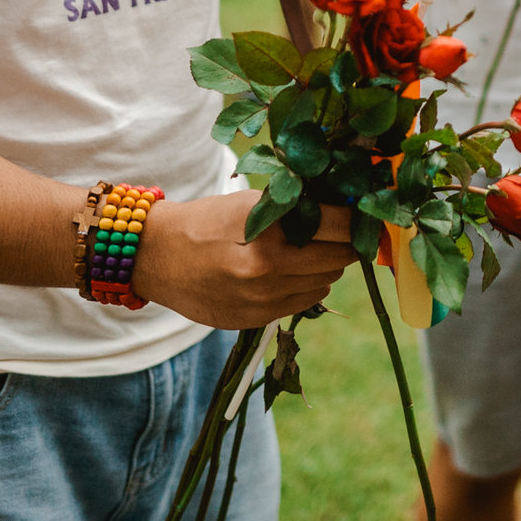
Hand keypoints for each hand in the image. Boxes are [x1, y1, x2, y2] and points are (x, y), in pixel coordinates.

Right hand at [129, 191, 355, 329]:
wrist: (157, 258)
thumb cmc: (206, 221)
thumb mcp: (250, 202)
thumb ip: (295, 206)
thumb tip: (346, 207)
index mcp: (267, 229)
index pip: (339, 224)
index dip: (356, 217)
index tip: (363, 212)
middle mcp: (268, 267)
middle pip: (340, 256)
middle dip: (345, 242)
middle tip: (339, 230)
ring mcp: (262, 298)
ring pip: (327, 281)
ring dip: (327, 265)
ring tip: (309, 250)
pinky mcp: (256, 318)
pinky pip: (305, 301)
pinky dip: (307, 285)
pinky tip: (291, 271)